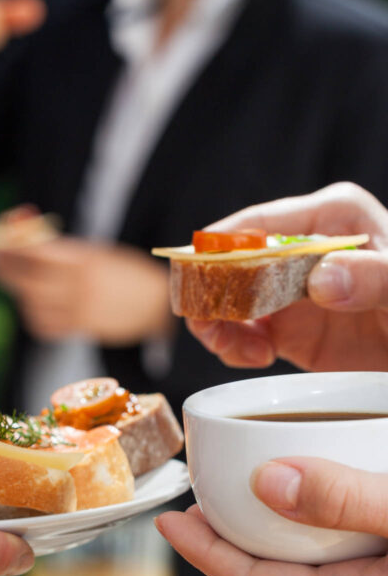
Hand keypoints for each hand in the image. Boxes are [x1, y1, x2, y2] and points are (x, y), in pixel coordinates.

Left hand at [0, 237, 171, 343]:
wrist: (158, 303)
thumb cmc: (123, 271)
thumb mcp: (96, 252)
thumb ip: (60, 248)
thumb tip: (21, 232)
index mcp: (85, 258)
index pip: (37, 250)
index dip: (12, 245)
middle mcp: (81, 284)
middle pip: (27, 280)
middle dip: (5, 270)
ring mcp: (81, 309)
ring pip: (33, 304)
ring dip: (20, 294)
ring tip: (23, 283)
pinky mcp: (82, 328)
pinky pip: (45, 325)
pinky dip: (34, 316)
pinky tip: (37, 306)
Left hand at [155, 458, 387, 575]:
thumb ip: (345, 501)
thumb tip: (266, 482)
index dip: (202, 552)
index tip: (167, 523)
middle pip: (269, 575)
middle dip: (224, 540)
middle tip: (195, 506)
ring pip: (302, 564)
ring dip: (264, 530)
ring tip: (241, 496)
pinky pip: (334, 553)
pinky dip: (306, 523)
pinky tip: (311, 497)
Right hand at [187, 182, 387, 370]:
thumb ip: (375, 277)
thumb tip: (320, 280)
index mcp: (329, 217)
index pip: (256, 223)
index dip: (220, 249)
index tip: (204, 279)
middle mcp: (298, 251)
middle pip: (227, 263)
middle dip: (213, 295)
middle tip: (220, 326)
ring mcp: (288, 291)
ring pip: (223, 300)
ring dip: (218, 325)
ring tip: (244, 350)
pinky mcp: (284, 328)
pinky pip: (237, 332)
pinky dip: (232, 346)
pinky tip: (255, 357)